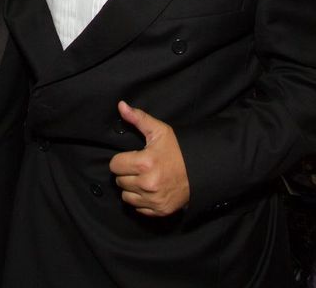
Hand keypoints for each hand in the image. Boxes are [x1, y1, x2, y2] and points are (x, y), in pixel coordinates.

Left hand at [109, 101, 189, 216]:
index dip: (121, 160)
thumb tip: (121, 105)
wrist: (201, 170)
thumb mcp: (160, 130)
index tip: (131, 157)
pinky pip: (137, 208)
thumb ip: (138, 118)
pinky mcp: (159, 210)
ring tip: (143, 178)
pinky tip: (150, 190)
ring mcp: (153, 199)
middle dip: (127, 173)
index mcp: (145, 162)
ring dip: (131, 188)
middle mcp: (147, 183)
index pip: (114, 165)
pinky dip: (141, 200)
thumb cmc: (178, 149)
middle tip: (139, 167)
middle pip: (119, 181)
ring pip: (126, 196)